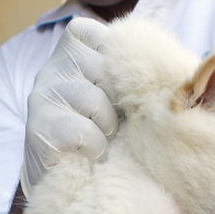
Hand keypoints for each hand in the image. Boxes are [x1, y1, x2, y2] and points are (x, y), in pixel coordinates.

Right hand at [21, 17, 117, 201]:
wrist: (58, 177)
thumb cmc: (94, 129)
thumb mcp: (110, 92)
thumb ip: (129, 71)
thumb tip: (176, 67)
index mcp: (70, 52)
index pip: (103, 36)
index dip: (120, 63)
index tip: (119, 88)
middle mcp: (51, 69)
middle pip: (104, 68)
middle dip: (118, 99)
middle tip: (115, 119)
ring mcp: (42, 97)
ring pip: (93, 99)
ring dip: (108, 125)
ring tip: (104, 137)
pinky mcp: (39, 128)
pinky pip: (82, 132)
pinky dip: (95, 146)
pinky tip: (92, 152)